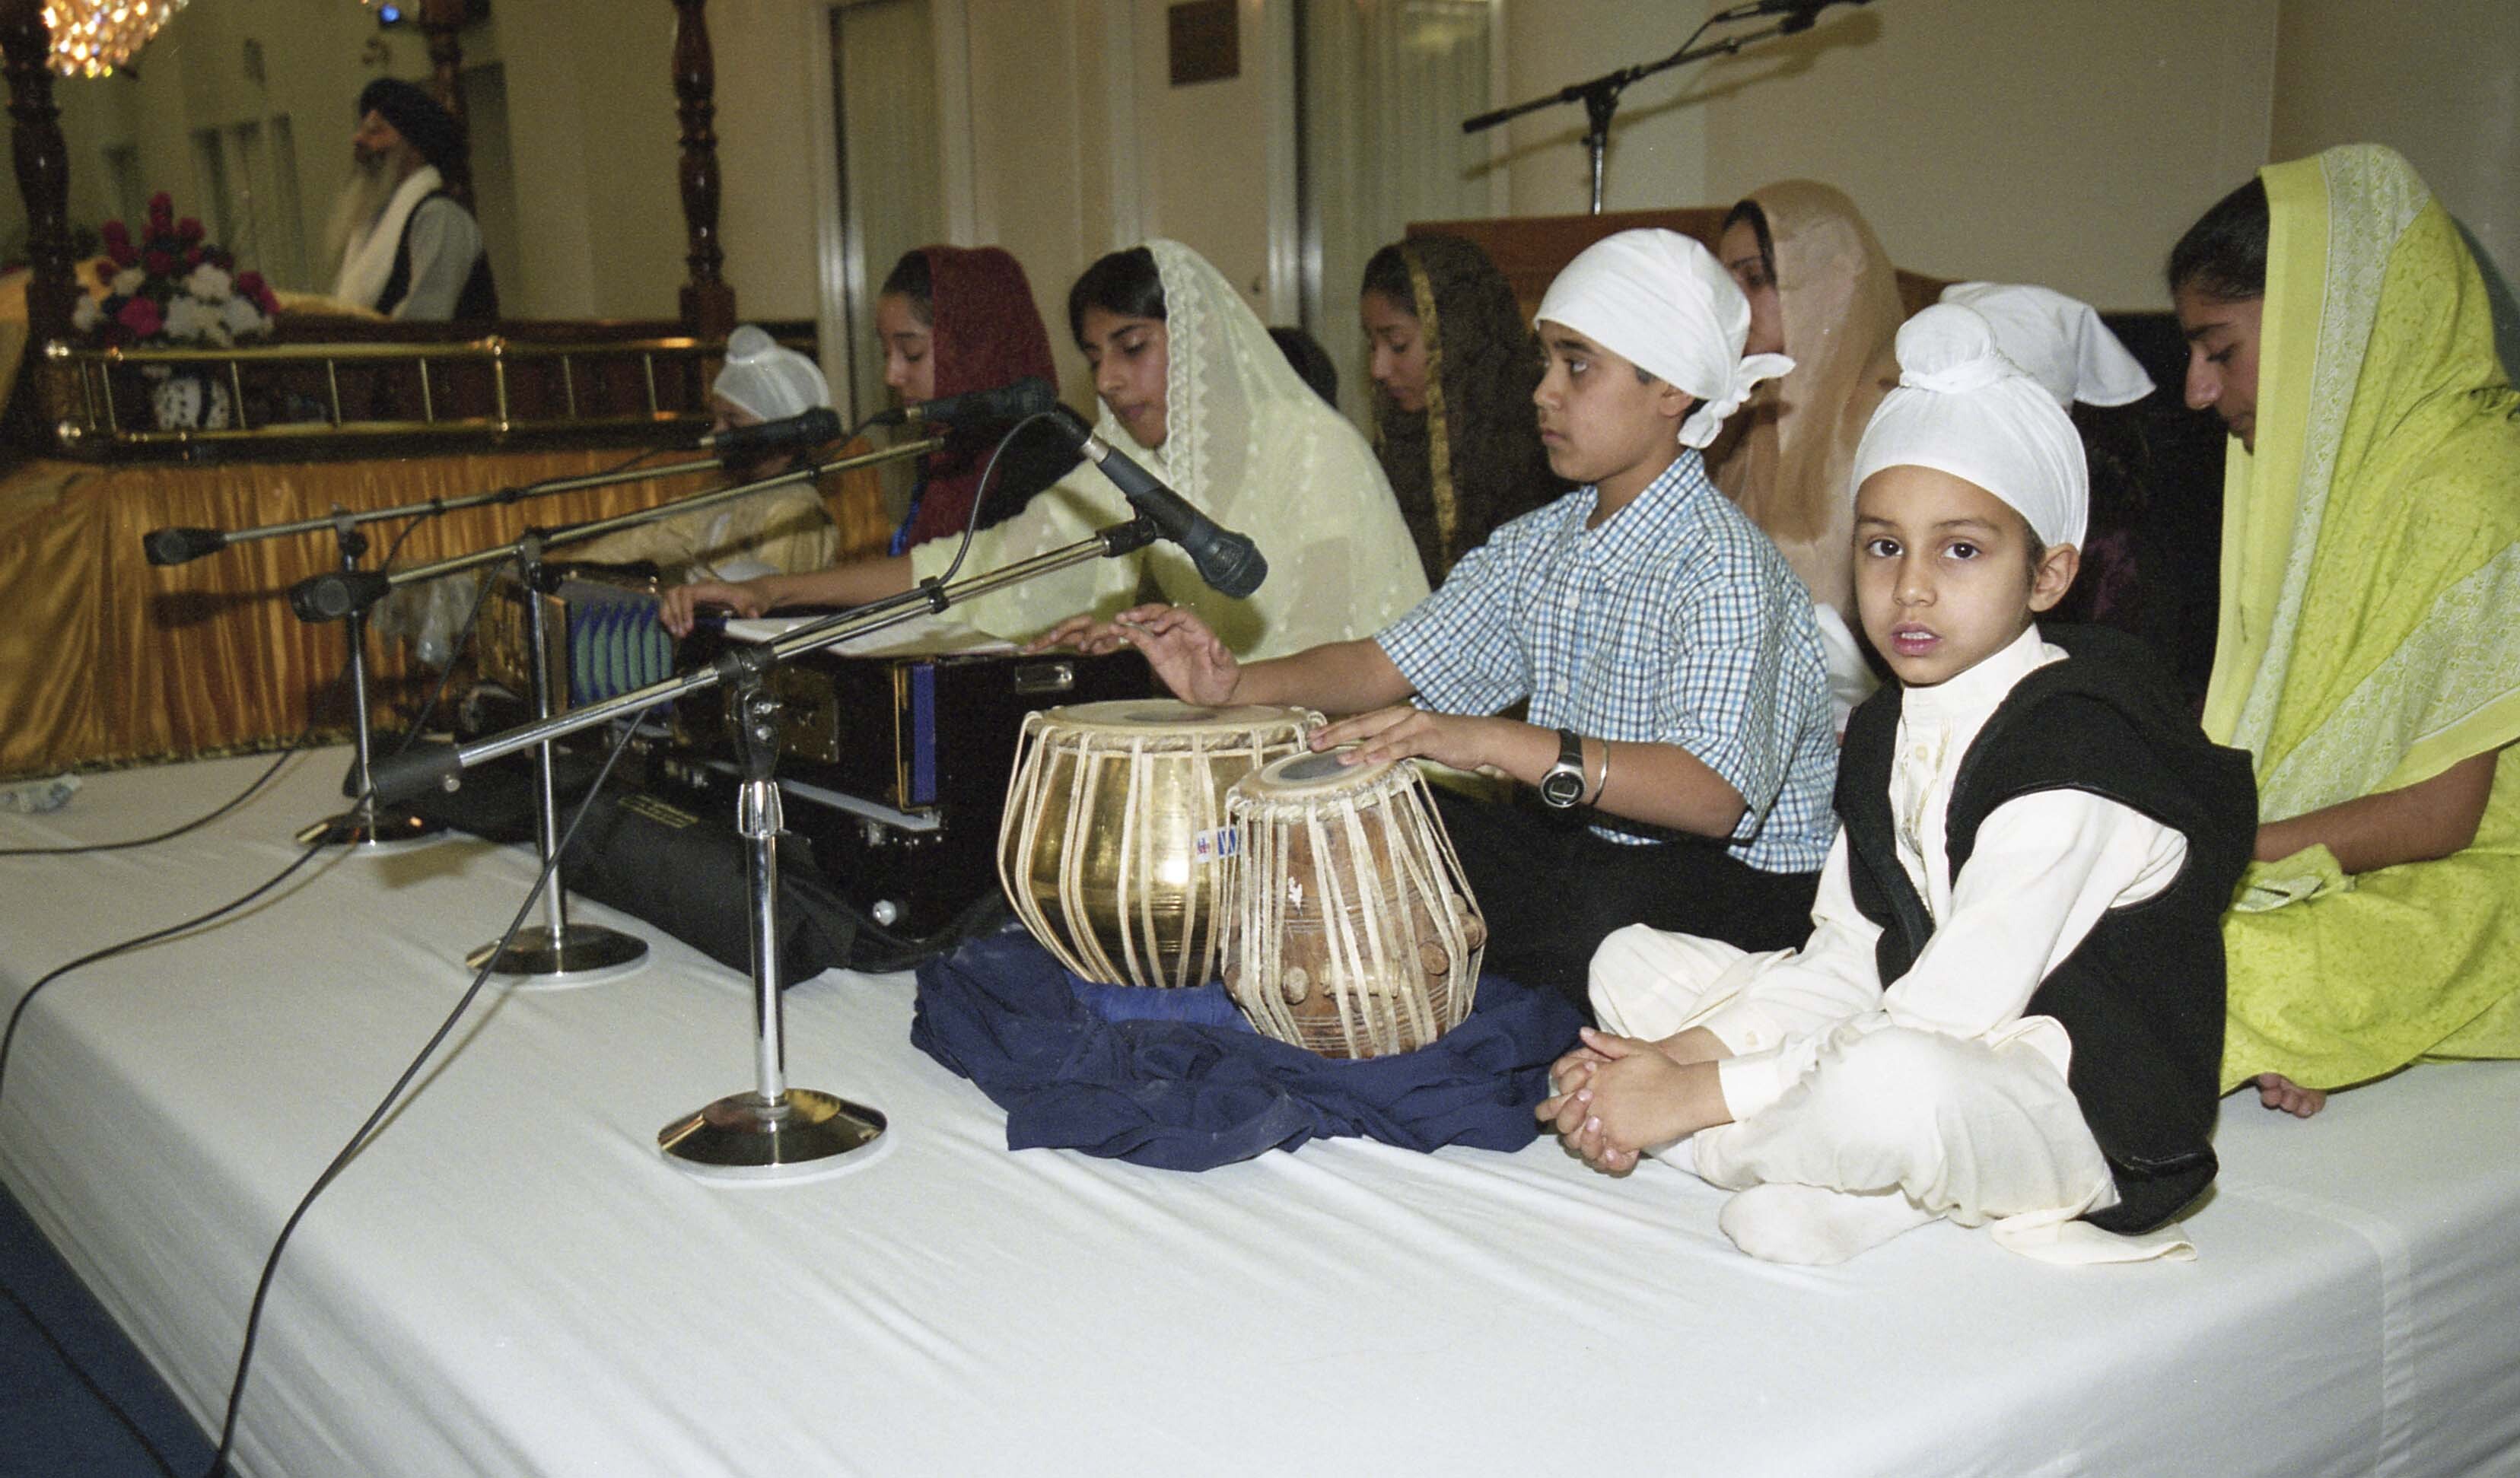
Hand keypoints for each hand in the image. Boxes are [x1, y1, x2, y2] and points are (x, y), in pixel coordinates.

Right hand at [658, 577, 767, 636]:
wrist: (753, 592)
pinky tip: (674, 628)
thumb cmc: (753, 597)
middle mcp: (700, 588)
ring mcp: (695, 592)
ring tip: (675, 632)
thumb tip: (753, 615)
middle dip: (674, 614)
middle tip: (680, 633)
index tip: (689, 627)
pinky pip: (674, 603)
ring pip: (671, 597)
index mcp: (712, 588)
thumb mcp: (755, 603)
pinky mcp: (694, 599)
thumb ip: (752, 609)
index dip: (684, 609)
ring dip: (669, 614)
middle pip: (674, 593)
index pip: (688, 593)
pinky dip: (671, 614)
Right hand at [1031, 603, 1238, 705]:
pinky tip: (1116, 630)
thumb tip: (1217, 644)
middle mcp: (1181, 632)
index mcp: (1198, 631)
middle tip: (1131, 616)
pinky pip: (1141, 640)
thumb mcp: (1227, 671)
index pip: (1182, 616)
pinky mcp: (1157, 653)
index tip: (1157, 627)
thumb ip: (1222, 657)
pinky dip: (1128, 634)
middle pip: (1162, 613)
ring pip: (1148, 623)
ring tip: (1118, 619)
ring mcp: (1167, 641)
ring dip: (1134, 619)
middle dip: (1147, 613)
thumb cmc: (1224, 680)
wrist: (1214, 694)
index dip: (1169, 618)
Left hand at [1312, 705, 1498, 771]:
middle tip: (1313, 743)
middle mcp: (1403, 715)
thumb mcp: (1415, 743)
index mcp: (1397, 716)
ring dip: (1358, 746)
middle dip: (1337, 734)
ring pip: (1381, 734)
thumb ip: (1393, 746)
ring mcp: (1417, 724)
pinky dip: (1386, 752)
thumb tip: (1370, 755)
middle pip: (1364, 724)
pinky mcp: (1430, 736)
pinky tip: (1370, 759)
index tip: (1313, 736)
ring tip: (1337, 756)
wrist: (1482, 738)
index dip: (1336, 728)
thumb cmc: (1448, 741)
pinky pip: (1404, 745)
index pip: (1361, 721)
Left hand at [1549, 1029, 1722, 1173]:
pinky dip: (1603, 1155)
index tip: (1557, 1105)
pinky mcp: (1622, 1141)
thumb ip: (1605, 1042)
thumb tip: (1583, 1032)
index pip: (1560, 1092)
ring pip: (1578, 1141)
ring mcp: (1607, 1123)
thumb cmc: (1663, 1069)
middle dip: (1562, 1123)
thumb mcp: (1634, 1048)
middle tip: (1569, 1126)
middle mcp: (1595, 1102)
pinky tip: (1609, 1150)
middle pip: (1562, 1120)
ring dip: (1580, 1140)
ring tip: (1591, 1137)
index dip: (1553, 1102)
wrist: (1686, 1093)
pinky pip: (1603, 1154)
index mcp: (1594, 1079)